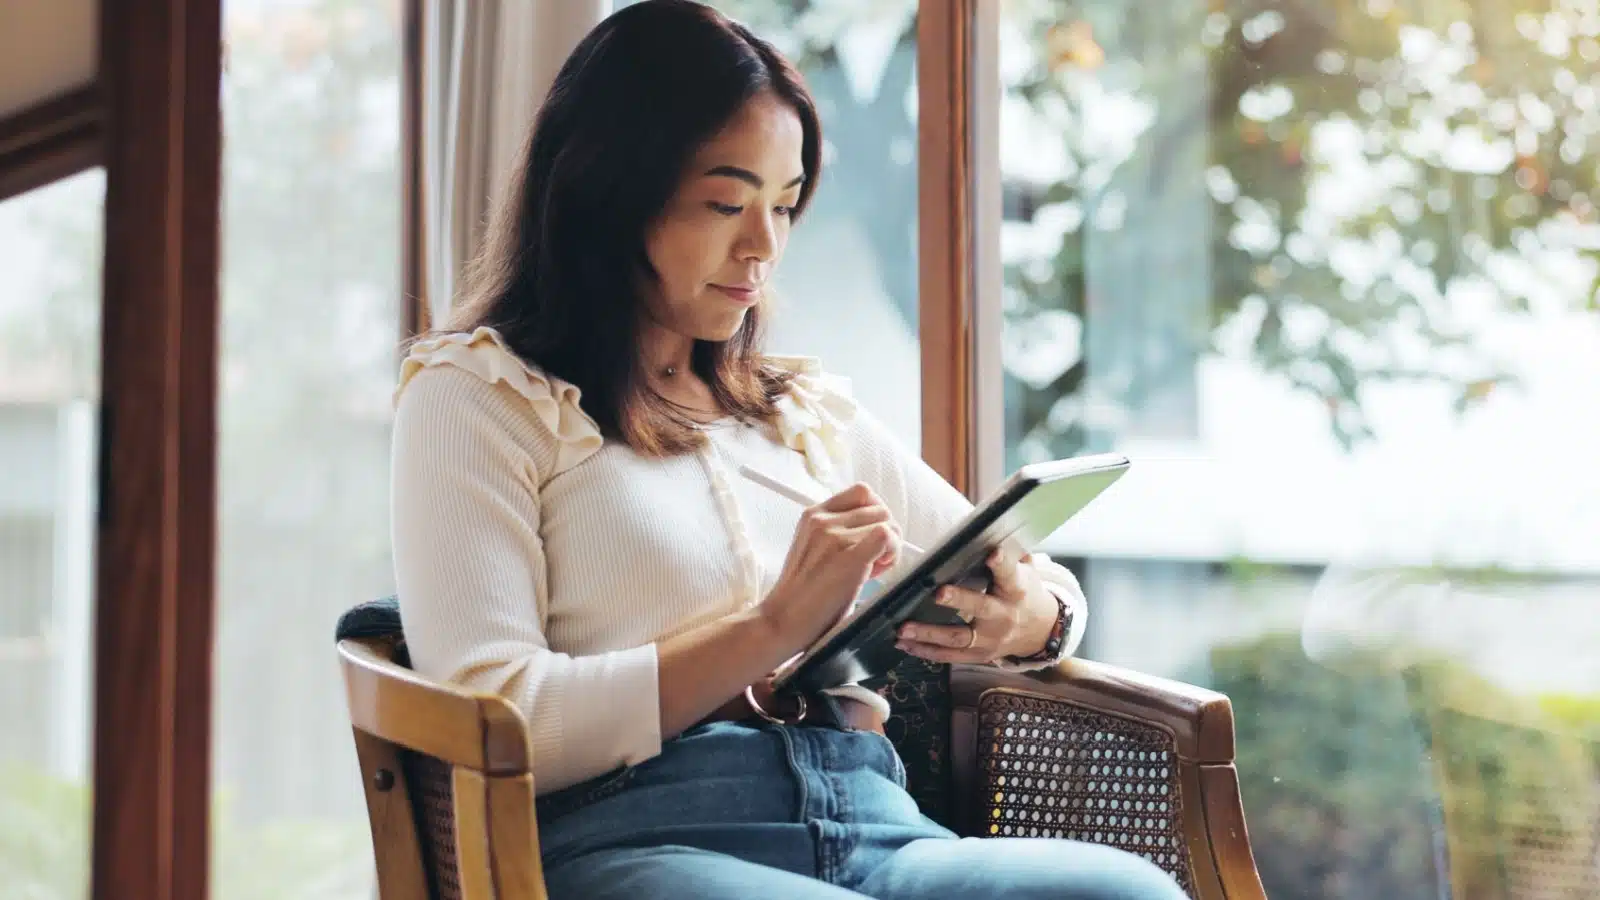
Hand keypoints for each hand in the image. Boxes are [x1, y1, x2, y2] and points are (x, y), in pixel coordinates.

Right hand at [758, 482, 901, 653]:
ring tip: (872, 569)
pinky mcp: (848, 557)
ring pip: (887, 524)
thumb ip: (838, 532)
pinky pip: (886, 536)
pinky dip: (891, 552)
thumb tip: (878, 528)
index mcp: (813, 514)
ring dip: (890, 548)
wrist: (783, 620)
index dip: (875, 513)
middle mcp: (822, 520)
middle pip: (879, 509)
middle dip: (886, 533)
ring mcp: (834, 537)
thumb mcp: (813, 548)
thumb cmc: (803, 593)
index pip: (862, 493)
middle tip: (874, 560)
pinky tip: (877, 571)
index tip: (870, 536)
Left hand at [894, 541, 1055, 663]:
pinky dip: (926, 652)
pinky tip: (905, 644)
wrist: (1039, 630)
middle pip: (980, 607)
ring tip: (903, 628)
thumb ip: (1010, 553)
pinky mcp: (979, 655)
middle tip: (937, 592)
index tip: (992, 554)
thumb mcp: (1025, 570)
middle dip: (958, 601)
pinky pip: (950, 656)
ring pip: (958, 638)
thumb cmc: (1023, 591)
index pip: (1010, 574)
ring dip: (928, 633)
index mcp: (1017, 589)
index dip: (1002, 564)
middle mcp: (1004, 615)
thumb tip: (992, 526)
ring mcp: (990, 639)